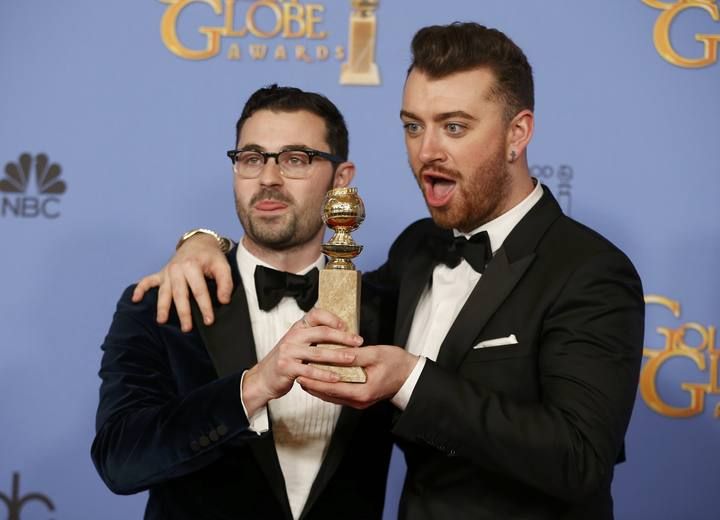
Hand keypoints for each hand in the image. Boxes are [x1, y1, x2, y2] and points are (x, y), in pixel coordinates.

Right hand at [132, 233, 231, 331]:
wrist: (198, 243)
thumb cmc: (211, 257)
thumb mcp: (223, 266)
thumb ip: (225, 283)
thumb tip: (223, 301)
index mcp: (192, 266)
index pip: (199, 290)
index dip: (204, 306)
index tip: (209, 321)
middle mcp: (177, 269)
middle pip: (179, 294)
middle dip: (183, 312)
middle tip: (187, 328)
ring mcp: (167, 272)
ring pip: (164, 292)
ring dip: (162, 307)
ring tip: (162, 321)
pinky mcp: (161, 274)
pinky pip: (147, 281)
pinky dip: (139, 289)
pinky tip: (135, 300)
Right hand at [241, 308, 363, 415]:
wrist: (264, 377)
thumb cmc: (286, 360)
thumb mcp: (297, 343)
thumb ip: (314, 337)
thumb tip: (342, 333)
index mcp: (298, 327)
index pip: (315, 314)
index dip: (332, 318)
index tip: (346, 325)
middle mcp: (293, 336)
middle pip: (322, 332)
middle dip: (343, 337)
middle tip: (358, 341)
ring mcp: (288, 351)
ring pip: (318, 353)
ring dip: (337, 356)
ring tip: (352, 359)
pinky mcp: (286, 367)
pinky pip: (310, 371)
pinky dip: (324, 375)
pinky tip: (336, 377)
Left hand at [298, 345, 417, 409]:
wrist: (409, 375)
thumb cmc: (396, 363)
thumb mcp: (375, 354)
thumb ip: (355, 355)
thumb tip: (336, 351)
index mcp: (363, 391)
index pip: (333, 387)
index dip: (315, 380)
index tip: (301, 372)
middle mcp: (359, 400)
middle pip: (329, 394)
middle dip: (312, 384)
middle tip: (296, 374)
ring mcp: (360, 402)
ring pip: (333, 396)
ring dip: (318, 387)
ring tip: (303, 376)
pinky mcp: (360, 398)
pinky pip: (339, 394)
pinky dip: (328, 387)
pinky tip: (319, 380)